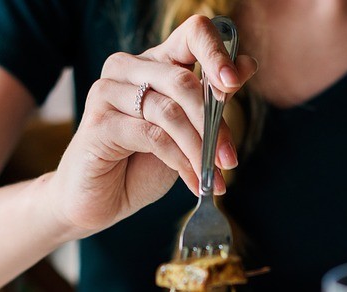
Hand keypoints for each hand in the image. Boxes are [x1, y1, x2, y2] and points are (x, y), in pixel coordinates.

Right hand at [47, 15, 257, 237]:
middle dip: (213, 125)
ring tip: (213, 176)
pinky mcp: (99, 123)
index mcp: (155, 63)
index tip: (234, 84)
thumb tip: (247, 65)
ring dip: (199, 149)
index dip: (217, 54)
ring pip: (169, 112)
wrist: (100, 201)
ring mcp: (108, 92)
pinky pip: (152, 136)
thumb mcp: (185, 132)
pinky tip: (192, 181)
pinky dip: (179, 162)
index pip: (192, 34)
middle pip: (183, 81)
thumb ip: (210, 101)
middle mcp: (128, 68)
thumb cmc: (141, 164)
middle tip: (229, 160)